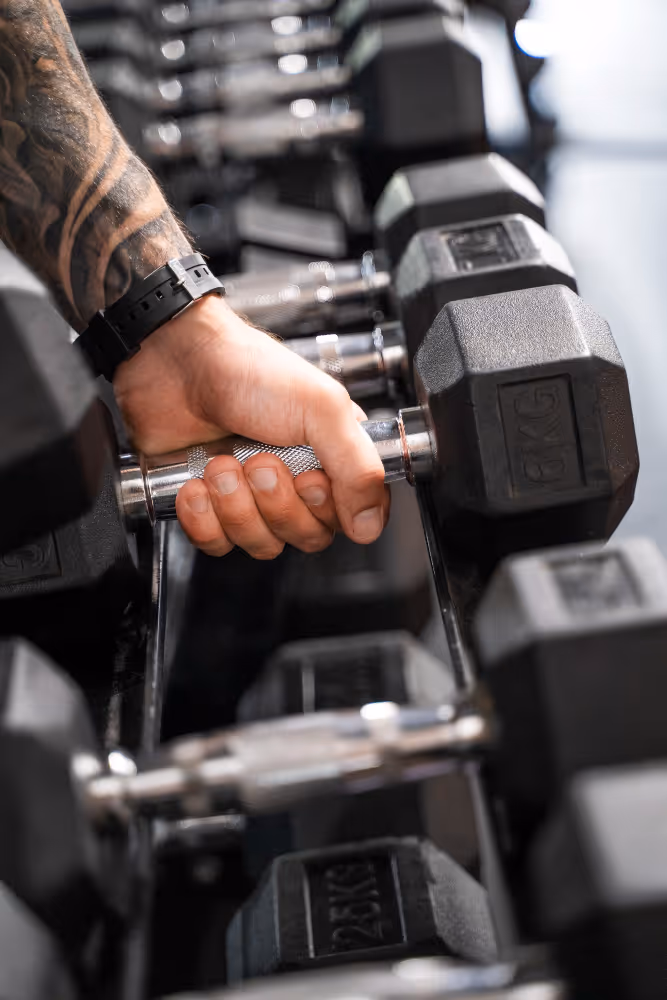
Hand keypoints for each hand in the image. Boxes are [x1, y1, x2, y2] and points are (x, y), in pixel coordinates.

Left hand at [113, 295, 388, 558]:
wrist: (175, 364)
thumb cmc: (248, 371)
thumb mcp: (321, 409)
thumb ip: (359, 468)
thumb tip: (371, 525)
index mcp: (334, 457)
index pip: (352, 517)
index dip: (328, 508)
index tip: (309, 478)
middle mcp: (297, 481)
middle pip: (307, 536)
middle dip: (277, 502)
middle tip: (260, 460)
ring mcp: (253, 497)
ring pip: (262, 544)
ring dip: (237, 506)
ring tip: (222, 463)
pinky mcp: (212, 507)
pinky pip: (217, 544)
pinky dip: (204, 517)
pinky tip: (197, 482)